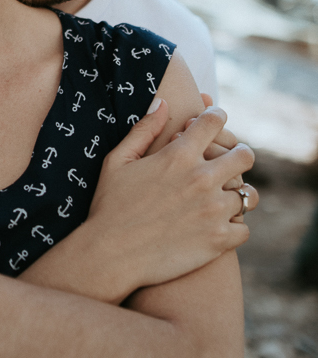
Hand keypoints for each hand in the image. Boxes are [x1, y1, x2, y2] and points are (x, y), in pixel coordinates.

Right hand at [84, 103, 252, 294]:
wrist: (109, 255)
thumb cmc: (109, 206)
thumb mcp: (117, 161)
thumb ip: (143, 130)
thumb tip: (163, 102)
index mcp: (178, 155)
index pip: (215, 121)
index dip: (217, 117)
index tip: (215, 123)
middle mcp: (202, 179)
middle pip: (244, 155)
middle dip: (239, 154)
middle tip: (230, 163)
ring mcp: (213, 210)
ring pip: (249, 194)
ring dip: (239, 195)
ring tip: (226, 199)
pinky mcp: (218, 240)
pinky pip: (244, 229)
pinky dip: (235, 228)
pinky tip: (219, 226)